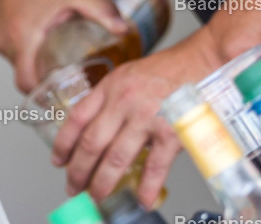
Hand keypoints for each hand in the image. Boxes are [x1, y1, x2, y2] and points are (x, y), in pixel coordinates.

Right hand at [0, 0, 127, 92]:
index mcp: (21, 36)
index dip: (47, 95)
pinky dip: (29, 52)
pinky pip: (13, 50)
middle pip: (24, 76)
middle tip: (72, 80)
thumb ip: (102, 10)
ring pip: (18, 63)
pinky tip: (47, 43)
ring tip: (62, 60)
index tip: (67, 95)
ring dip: (37, 65)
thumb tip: (124, 30)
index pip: (28, 84)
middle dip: (47, 82)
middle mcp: (5, 39)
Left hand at [51, 29, 222, 206]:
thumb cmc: (168, 69)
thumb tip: (97, 129)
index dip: (64, 143)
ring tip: (98, 196)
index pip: (77, 117)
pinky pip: (154, 167)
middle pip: (91, 143)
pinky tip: (142, 200)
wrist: (202, 61)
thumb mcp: (129, 75)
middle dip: (78, 171)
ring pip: (115, 158)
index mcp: (111, 86)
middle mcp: (123, 101)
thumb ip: (112, 99)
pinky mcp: (170, 131)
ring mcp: (146, 116)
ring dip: (103, 183)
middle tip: (73, 186)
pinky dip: (147, 188)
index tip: (58, 161)